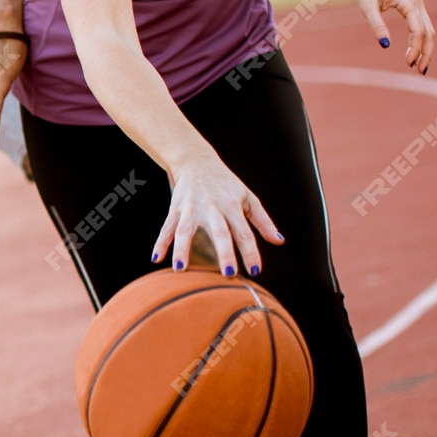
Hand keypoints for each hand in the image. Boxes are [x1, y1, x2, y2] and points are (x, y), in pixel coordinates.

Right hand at [153, 153, 283, 278]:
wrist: (197, 161)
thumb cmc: (226, 184)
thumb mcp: (248, 198)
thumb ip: (263, 221)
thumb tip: (279, 242)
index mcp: (233, 206)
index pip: (245, 232)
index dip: (251, 252)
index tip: (256, 271)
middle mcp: (213, 208)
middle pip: (220, 232)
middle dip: (224, 253)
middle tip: (229, 274)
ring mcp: (191, 208)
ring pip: (186, 231)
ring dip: (182, 249)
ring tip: (181, 269)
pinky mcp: (176, 209)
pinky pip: (167, 228)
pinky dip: (161, 243)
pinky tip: (156, 259)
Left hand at [347, 0, 434, 72]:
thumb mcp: (366, 5)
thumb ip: (376, 24)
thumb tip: (385, 45)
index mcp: (409, 2)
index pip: (418, 31)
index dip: (415, 49)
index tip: (407, 63)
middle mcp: (417, 3)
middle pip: (429, 32)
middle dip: (426, 53)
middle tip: (420, 72)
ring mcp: (417, 3)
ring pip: (428, 29)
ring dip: (426, 48)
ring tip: (420, 67)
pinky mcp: (412, 4)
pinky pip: (422, 24)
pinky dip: (422, 39)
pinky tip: (416, 51)